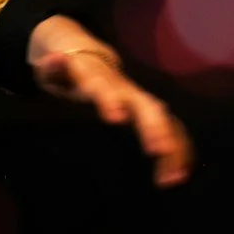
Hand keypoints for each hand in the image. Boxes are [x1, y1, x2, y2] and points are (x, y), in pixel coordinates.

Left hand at [27, 16, 192, 187]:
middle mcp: (126, 90)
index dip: (109, 100)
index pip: (103, 88)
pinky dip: (178, 150)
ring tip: (173, 175)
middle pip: (145, 106)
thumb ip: (53, 68)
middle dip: (154, 127)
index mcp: (98, 80)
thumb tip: (54, 59)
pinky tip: (180, 173)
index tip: (116, 117)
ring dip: (172, 145)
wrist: (87, 58)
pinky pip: (172, 130)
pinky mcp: (150, 114)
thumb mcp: (54, 70)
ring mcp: (141, 102)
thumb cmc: (67, 72)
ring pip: (164, 120)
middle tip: (160, 150)